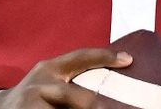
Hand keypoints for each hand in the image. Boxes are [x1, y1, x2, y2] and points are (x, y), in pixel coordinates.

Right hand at [0, 47, 132, 107]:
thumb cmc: (32, 96)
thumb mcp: (47, 79)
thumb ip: (70, 77)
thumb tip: (108, 82)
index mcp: (49, 70)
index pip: (80, 57)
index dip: (104, 56)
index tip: (128, 59)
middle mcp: (41, 85)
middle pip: (78, 98)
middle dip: (96, 106)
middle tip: (113, 108)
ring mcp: (32, 105)